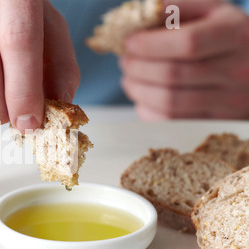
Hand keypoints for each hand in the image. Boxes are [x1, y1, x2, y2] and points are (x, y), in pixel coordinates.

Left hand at [120, 0, 248, 119]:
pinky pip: (171, 122)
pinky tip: (142, 96)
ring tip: (128, 78)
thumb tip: (136, 15)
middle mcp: (237, 70)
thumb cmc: (223, 35)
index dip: (151, 44)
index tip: (129, 42)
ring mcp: (229, 102)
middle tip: (124, 61)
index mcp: (235, 34)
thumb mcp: (209, 12)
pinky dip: (147, 109)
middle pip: (173, 75)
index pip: (188, 43)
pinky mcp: (215, 124)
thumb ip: (175, 9)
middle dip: (137, 67)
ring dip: (138, 90)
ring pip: (169, 102)